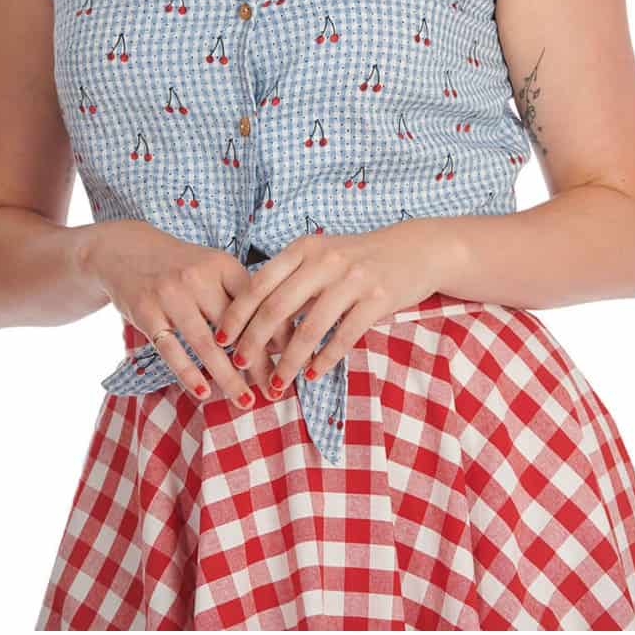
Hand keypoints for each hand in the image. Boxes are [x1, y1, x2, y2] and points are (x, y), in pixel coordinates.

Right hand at [83, 219, 293, 409]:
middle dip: (257, 362)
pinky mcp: (146, 313)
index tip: (294, 358)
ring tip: (245, 401)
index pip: (257, 302)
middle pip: (235, 327)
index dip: (277, 331)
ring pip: (206, 344)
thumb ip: (240, 296)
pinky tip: (204, 392)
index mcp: (222, 264)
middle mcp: (198, 277)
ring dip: (228, 377)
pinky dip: (189, 374)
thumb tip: (279, 337)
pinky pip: (171, 350)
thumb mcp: (213, 267)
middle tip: (275, 389)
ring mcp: (170, 295)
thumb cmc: (182, 266)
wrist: (126, 250)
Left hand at [211, 222, 442, 398]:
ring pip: (309, 329)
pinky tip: (312, 375)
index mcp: (304, 248)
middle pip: (278, 308)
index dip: (237, 315)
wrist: (413, 249)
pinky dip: (324, 361)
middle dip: (255, 343)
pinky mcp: (377, 299)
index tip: (221, 340)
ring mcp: (353, 279)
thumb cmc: (358, 257)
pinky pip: (343, 337)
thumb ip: (291, 278)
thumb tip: (251, 317)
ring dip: (289, 362)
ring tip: (277, 385)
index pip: (259, 283)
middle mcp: (325, 260)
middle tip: (242, 368)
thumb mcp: (321, 255)